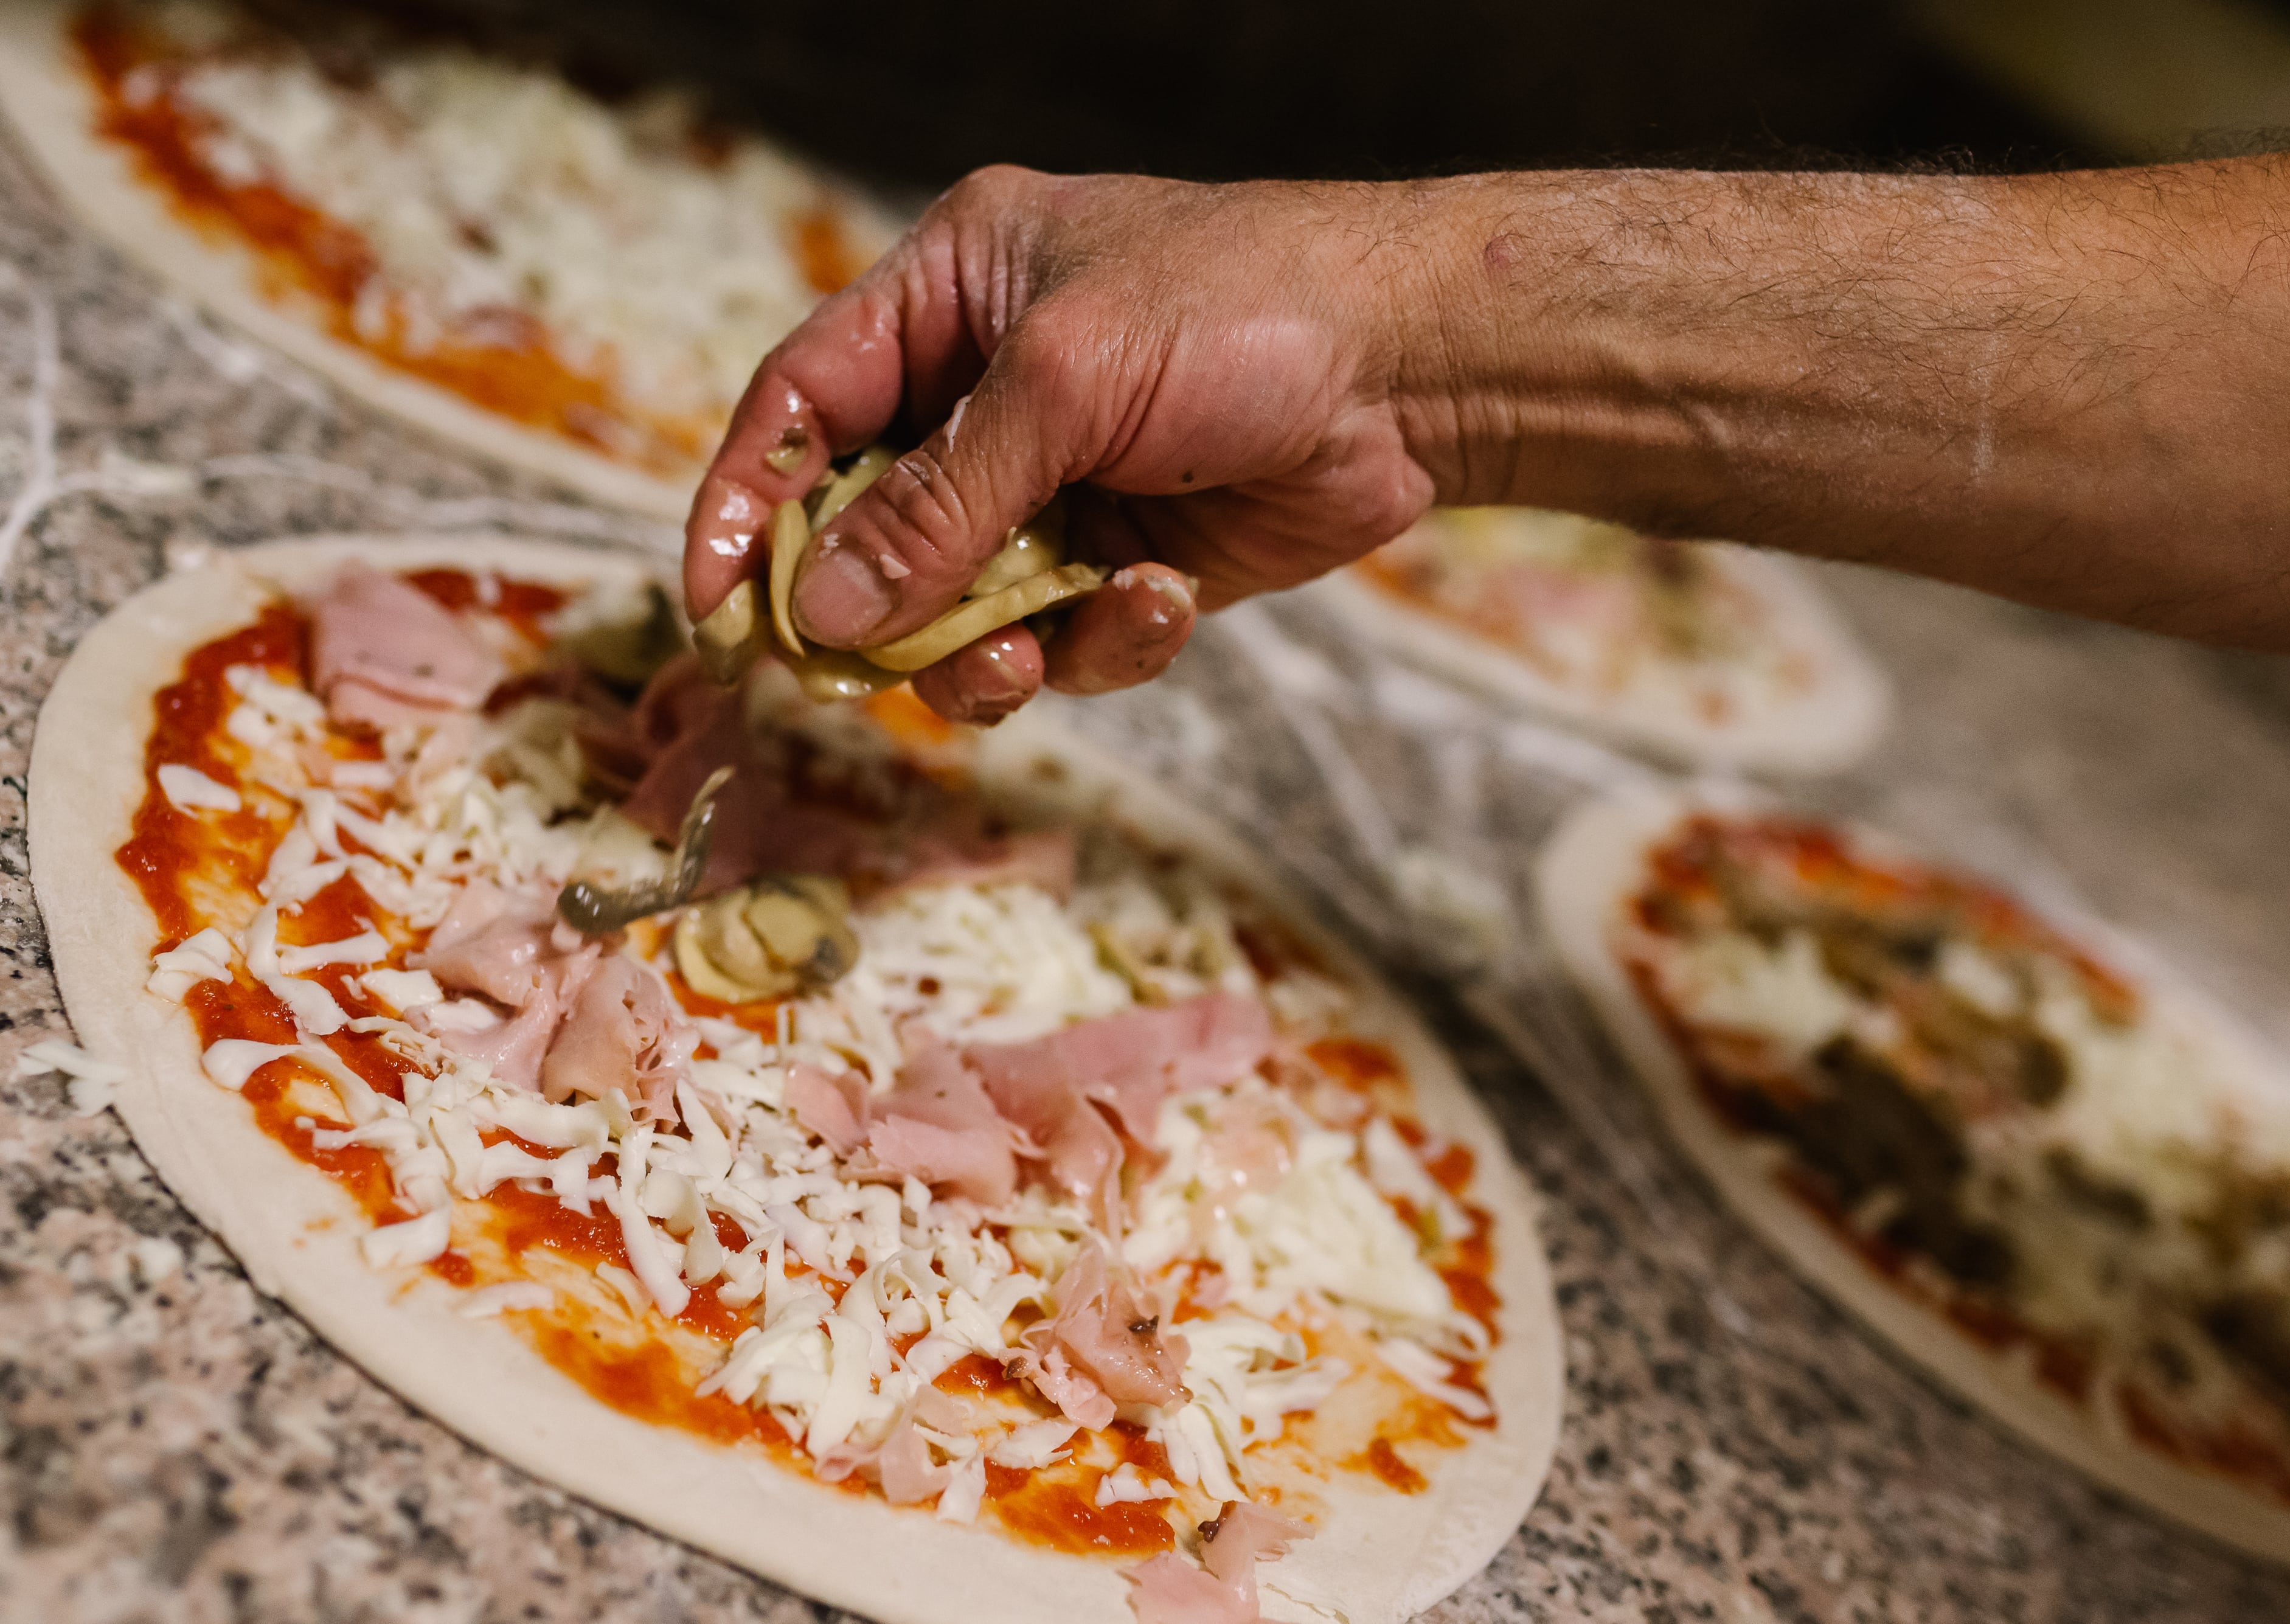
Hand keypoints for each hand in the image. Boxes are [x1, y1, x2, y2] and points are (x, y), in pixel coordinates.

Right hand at [684, 166, 1446, 722]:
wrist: (1419, 365)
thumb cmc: (1244, 310)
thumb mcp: (1069, 382)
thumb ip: (941, 501)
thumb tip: (825, 608)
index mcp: (952, 297)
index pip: (805, 403)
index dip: (746, 502)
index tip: (712, 602)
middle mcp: (992, 393)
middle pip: (871, 527)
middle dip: (877, 605)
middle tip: (870, 667)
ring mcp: (1061, 484)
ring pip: (964, 608)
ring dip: (989, 650)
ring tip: (1038, 650)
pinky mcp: (1129, 558)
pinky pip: (1068, 636)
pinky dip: (1102, 640)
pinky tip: (1159, 603)